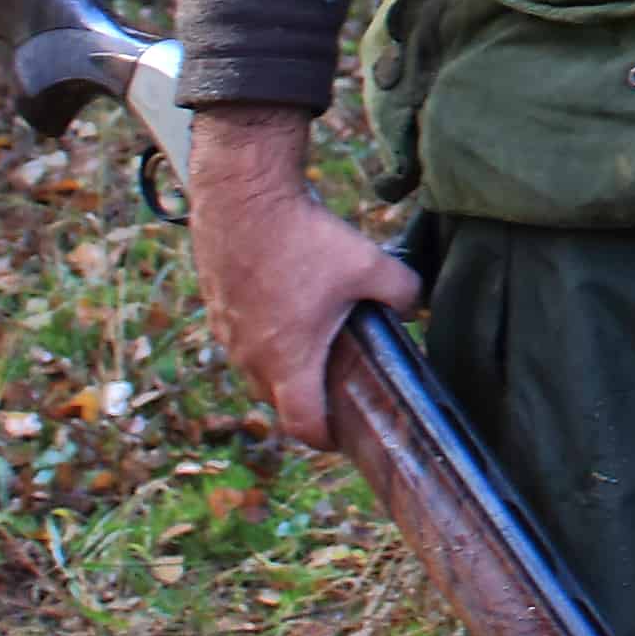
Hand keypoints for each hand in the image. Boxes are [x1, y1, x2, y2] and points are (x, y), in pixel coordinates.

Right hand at [184, 105, 420, 449]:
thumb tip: (418, 308)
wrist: (242, 197)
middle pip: (280, 402)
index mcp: (288, 361)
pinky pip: (242, 342)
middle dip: (310, 402)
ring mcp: (227, 334)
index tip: (348, 432)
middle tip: (342, 388)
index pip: (304, 426)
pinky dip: (265, 340)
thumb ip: (405, 294)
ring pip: (258, 371)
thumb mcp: (372, 265)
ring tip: (318, 348)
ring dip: (285, 369)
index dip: (329, 438)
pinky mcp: (216, 309)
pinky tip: (290, 312)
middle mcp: (250, 358)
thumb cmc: (305, 237)